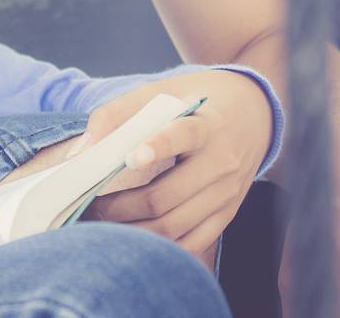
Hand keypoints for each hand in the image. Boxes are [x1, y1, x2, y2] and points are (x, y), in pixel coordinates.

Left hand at [78, 70, 272, 261]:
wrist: (253, 114)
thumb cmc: (195, 101)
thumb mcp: (162, 92)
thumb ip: (120, 112)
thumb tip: (86, 148)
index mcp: (206, 125)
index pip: (183, 135)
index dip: (157, 147)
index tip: (130, 158)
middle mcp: (221, 163)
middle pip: (166, 195)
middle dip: (119, 206)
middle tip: (89, 205)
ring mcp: (226, 194)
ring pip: (174, 226)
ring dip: (132, 231)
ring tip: (101, 226)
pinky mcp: (226, 214)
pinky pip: (191, 243)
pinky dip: (158, 247)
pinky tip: (131, 240)